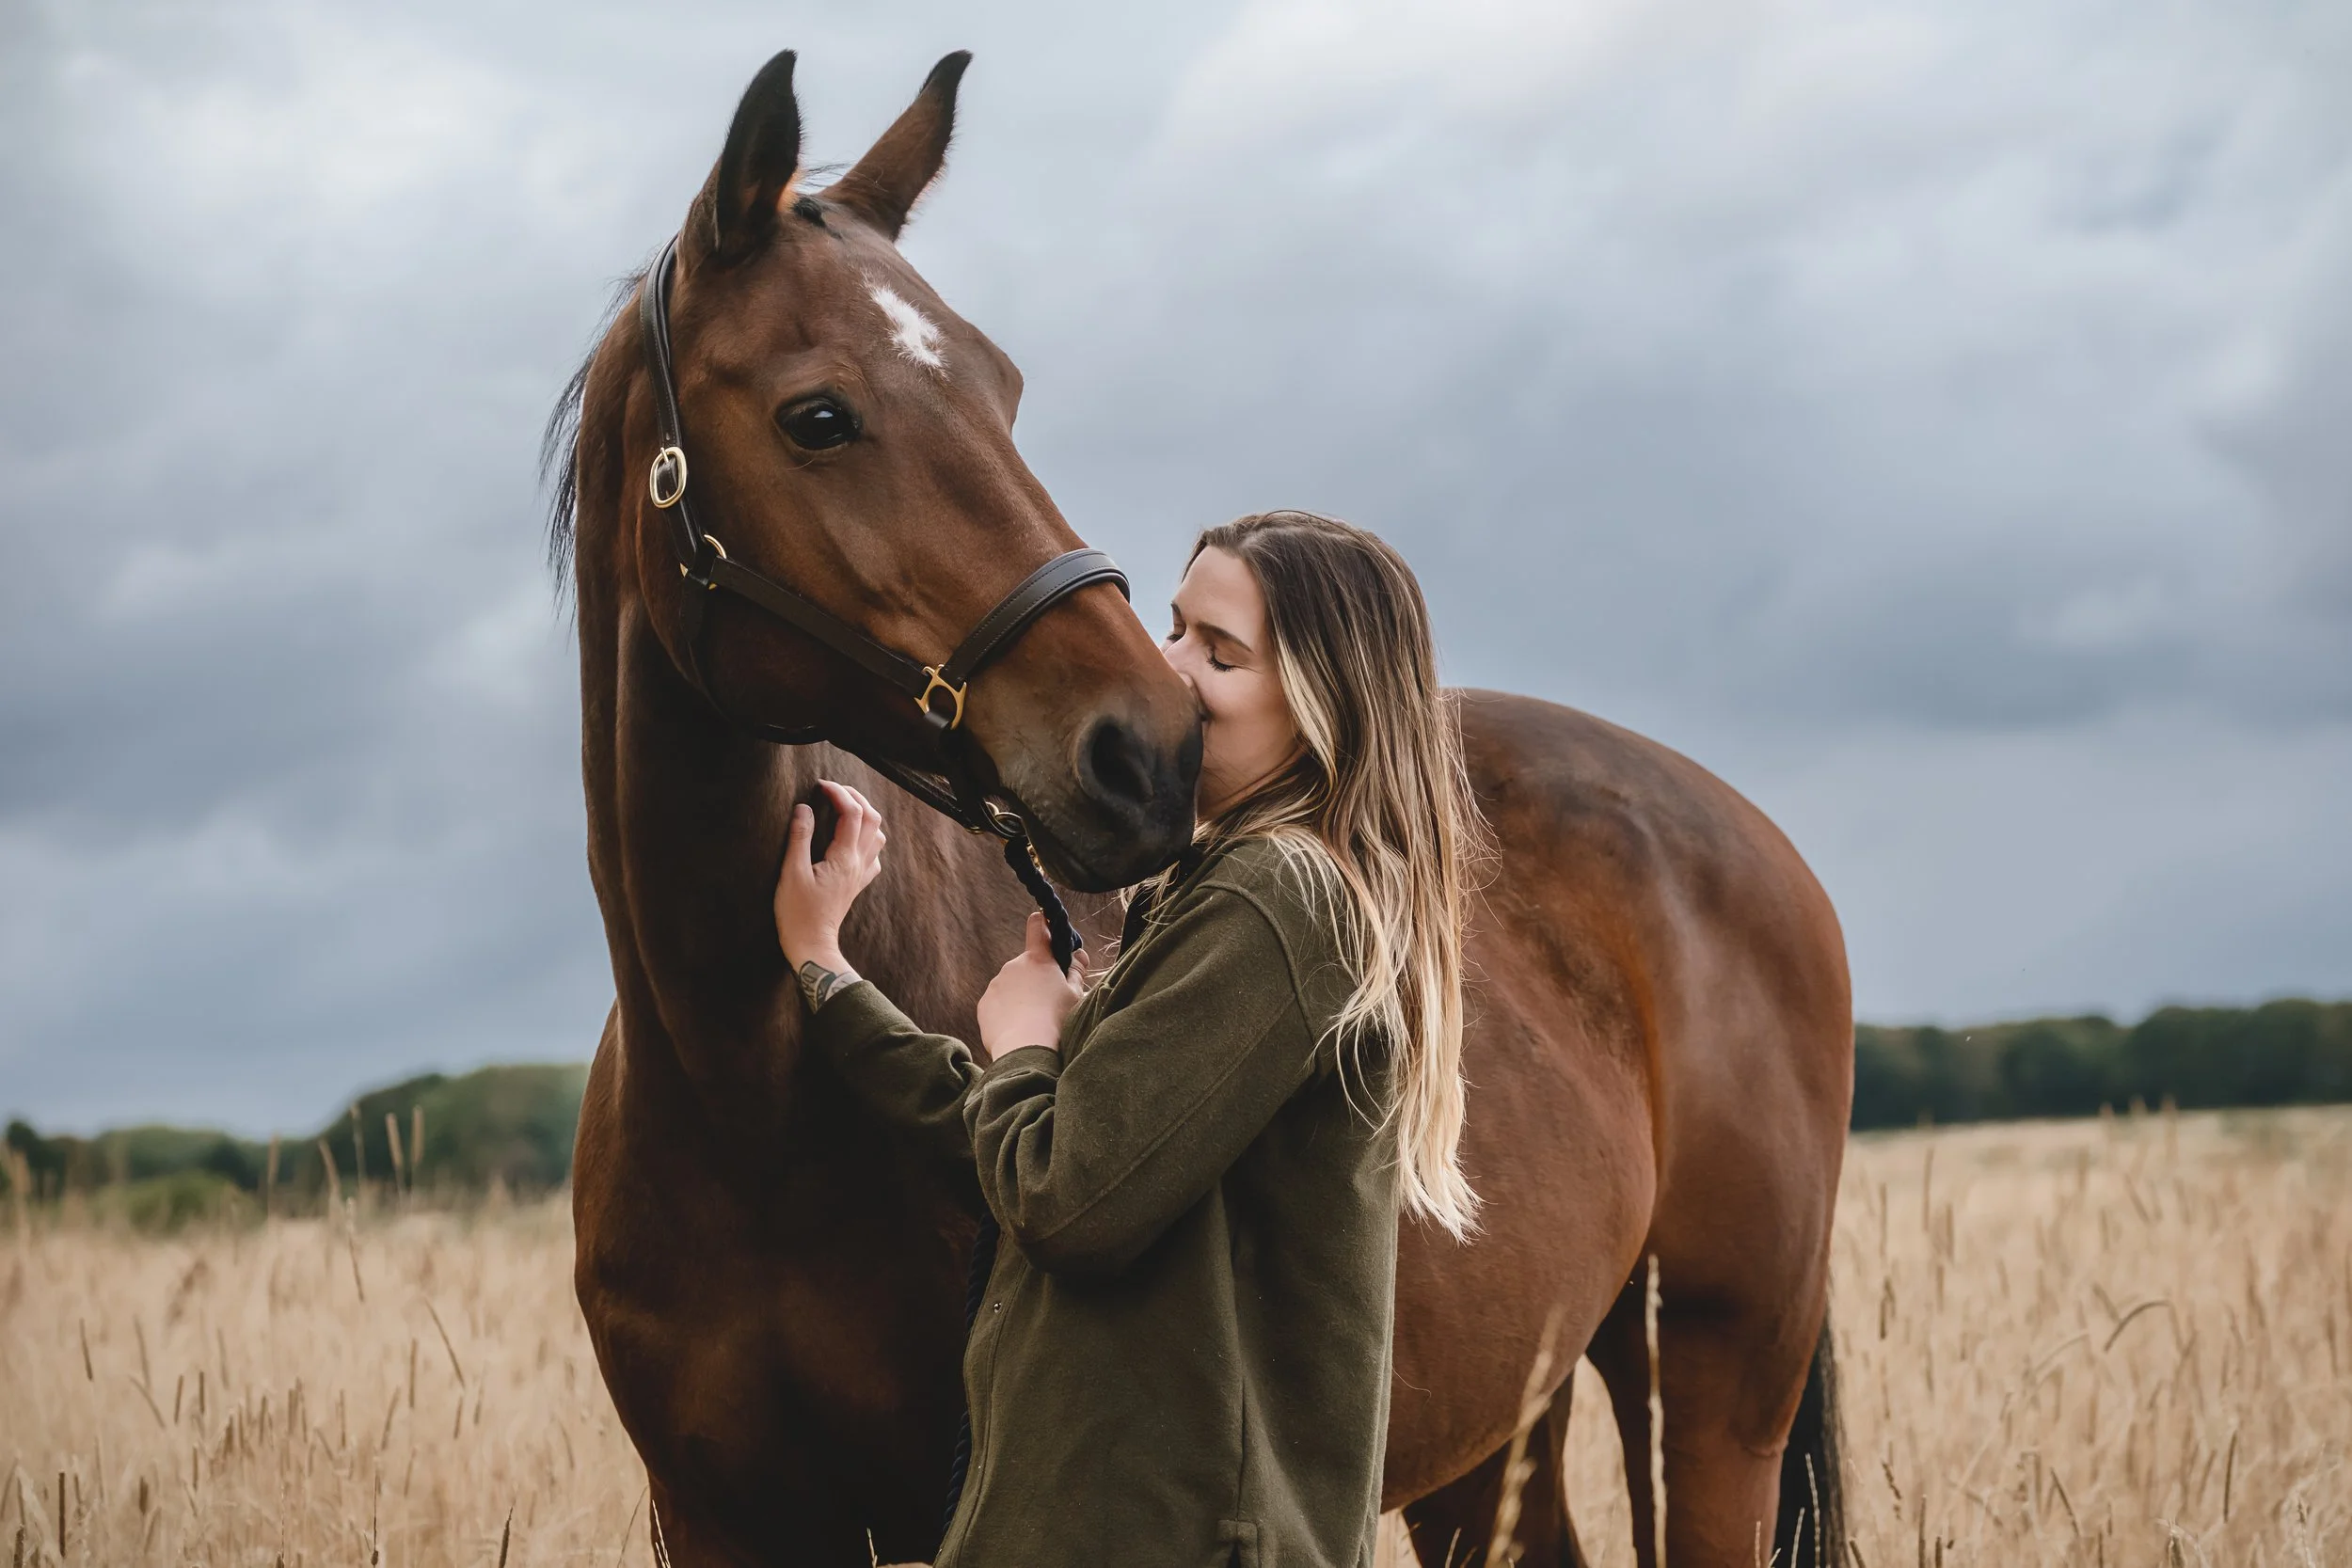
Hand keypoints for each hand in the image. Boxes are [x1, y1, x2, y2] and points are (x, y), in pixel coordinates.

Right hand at [774, 781, 886, 971]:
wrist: (812, 944)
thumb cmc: (797, 912)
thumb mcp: (792, 873)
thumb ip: (800, 838)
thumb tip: (804, 807)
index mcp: (844, 858)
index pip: (852, 813)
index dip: (838, 793)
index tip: (820, 785)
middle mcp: (859, 863)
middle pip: (872, 818)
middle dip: (855, 797)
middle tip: (833, 789)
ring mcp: (861, 874)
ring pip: (878, 835)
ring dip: (866, 815)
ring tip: (844, 806)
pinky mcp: (858, 884)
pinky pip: (874, 855)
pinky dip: (867, 838)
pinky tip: (852, 839)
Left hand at [975, 912, 1089, 1063]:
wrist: (1026, 1049)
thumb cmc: (1057, 1020)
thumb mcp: (1076, 994)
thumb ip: (1077, 971)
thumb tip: (1079, 954)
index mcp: (1038, 959)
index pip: (1038, 927)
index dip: (1043, 924)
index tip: (1046, 929)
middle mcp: (1013, 965)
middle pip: (1027, 964)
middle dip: (1036, 977)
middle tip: (1048, 1000)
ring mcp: (996, 984)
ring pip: (1011, 985)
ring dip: (1020, 996)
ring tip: (1033, 1019)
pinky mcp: (984, 1004)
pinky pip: (998, 1003)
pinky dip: (1007, 1011)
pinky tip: (1018, 1027)